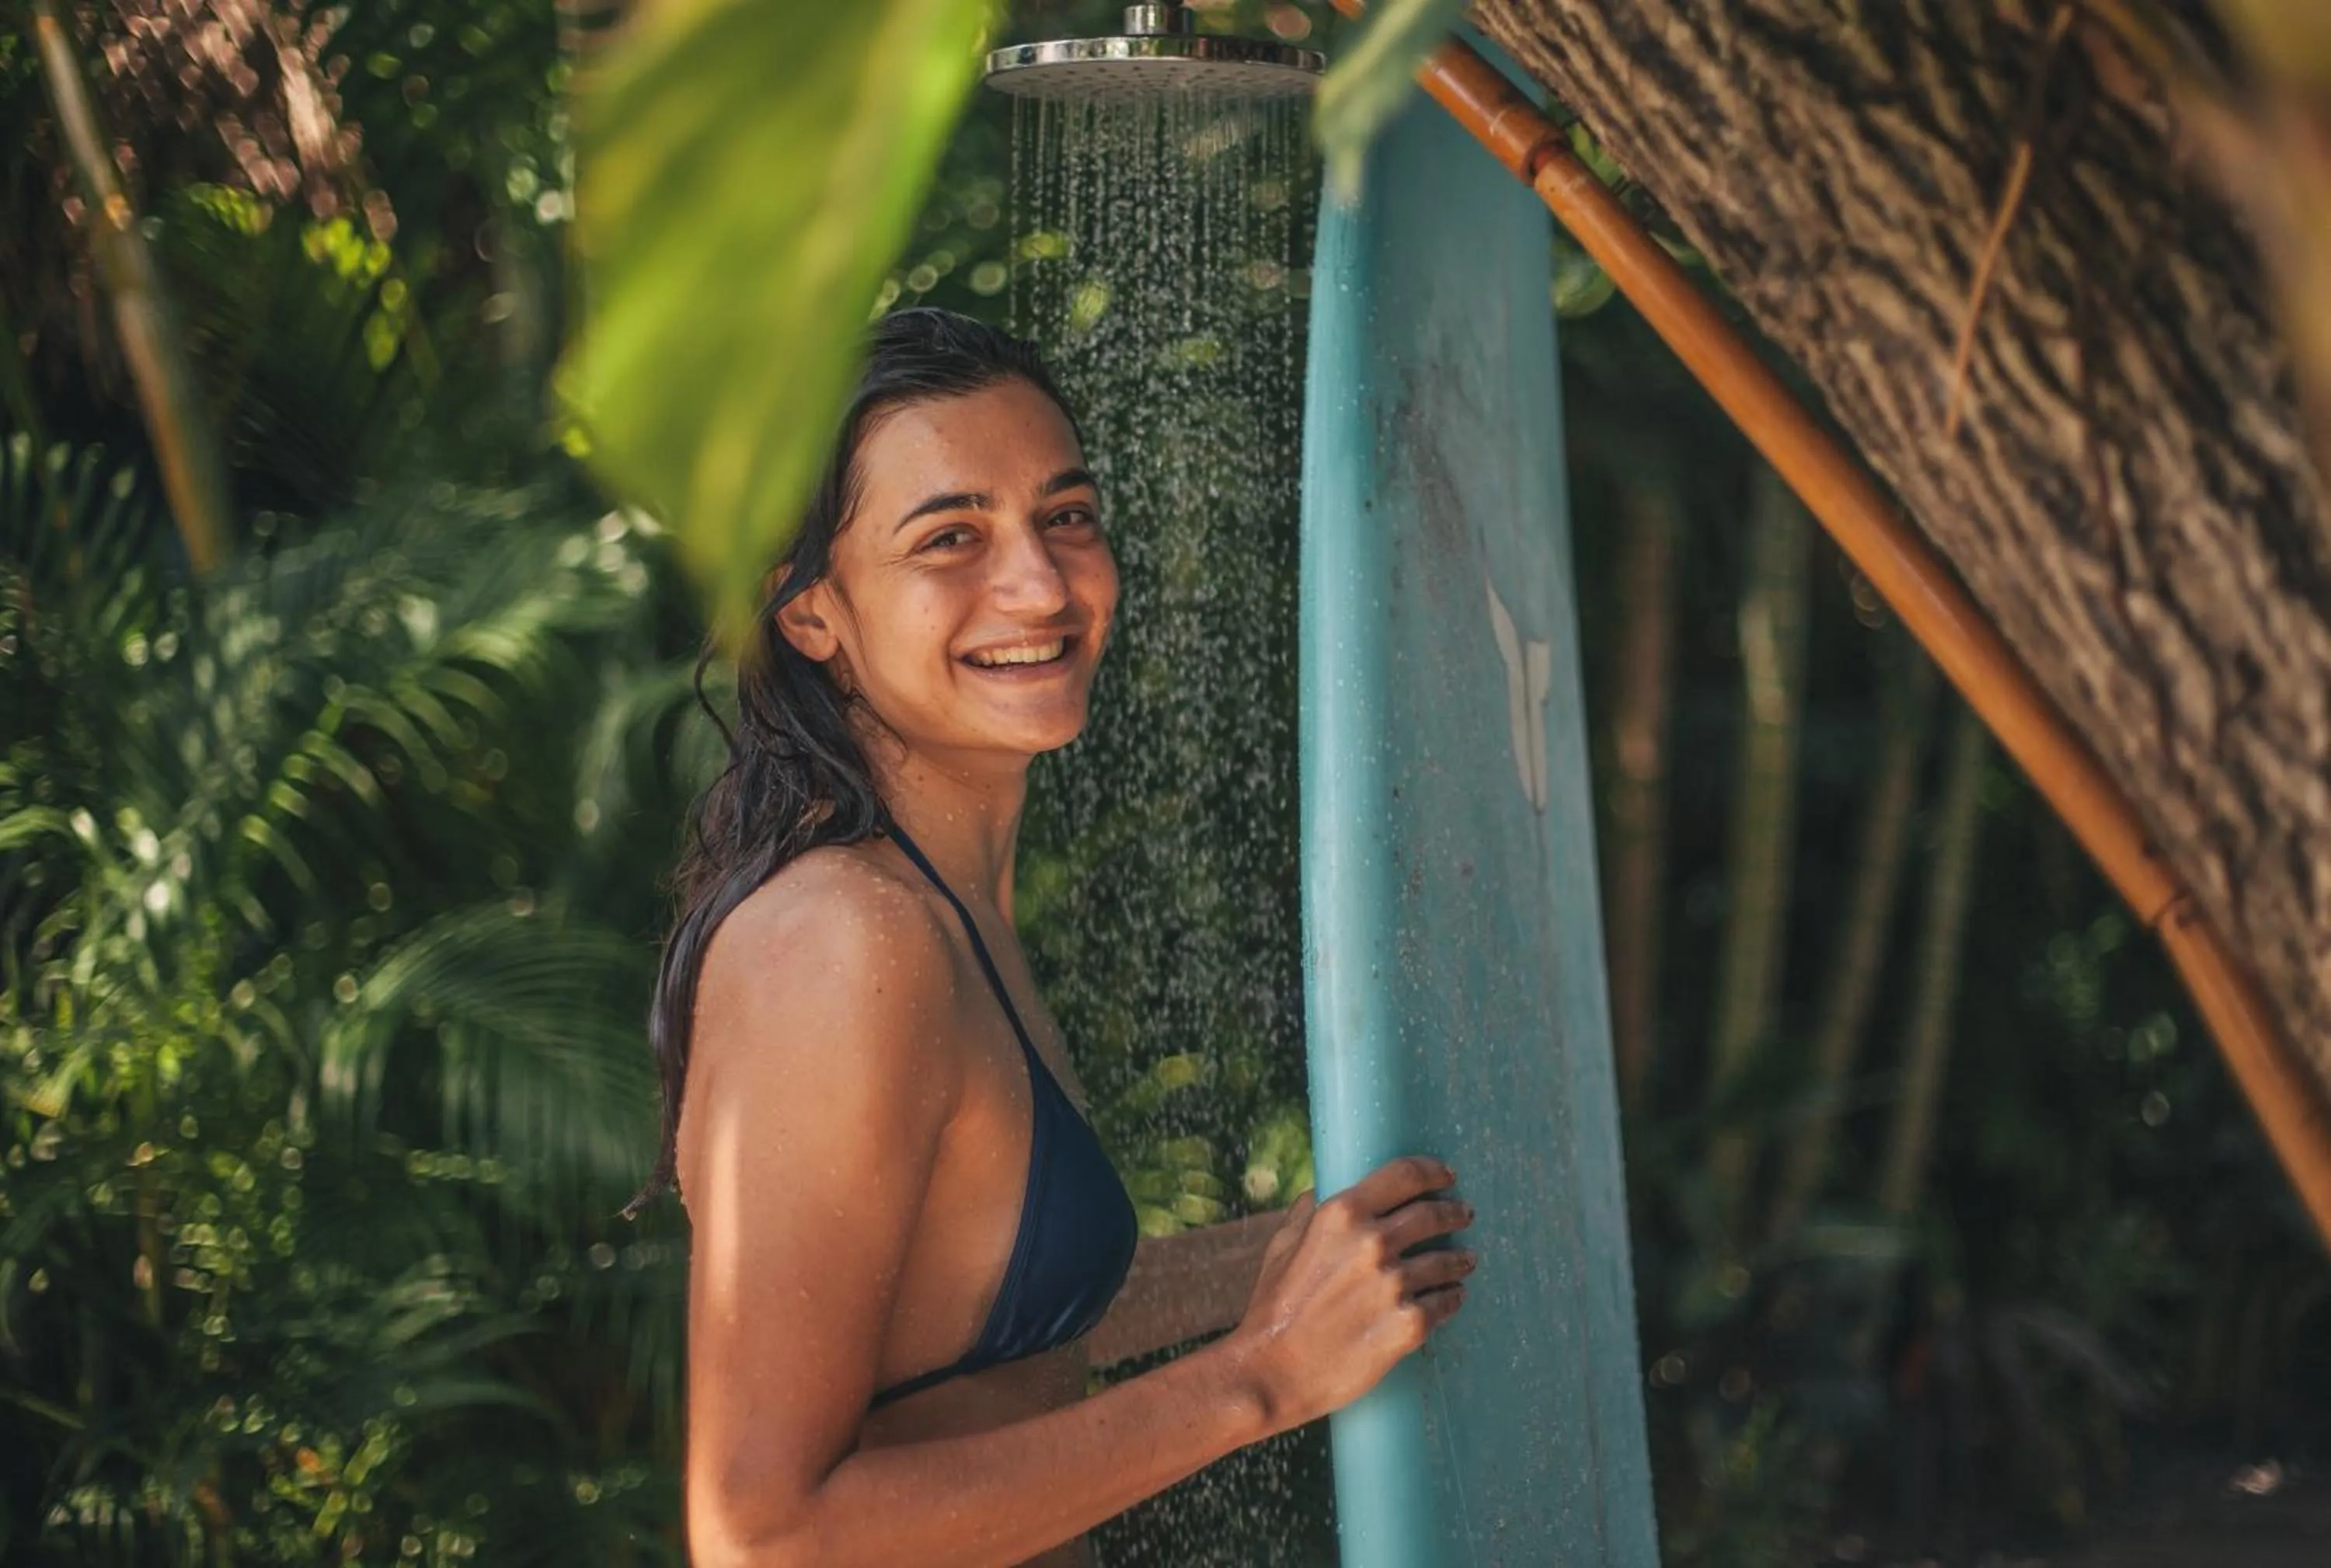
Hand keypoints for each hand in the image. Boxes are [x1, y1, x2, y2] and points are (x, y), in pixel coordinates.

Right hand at [1222, 1154, 1474, 1435]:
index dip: (1433, 1172)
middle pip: (1431, 1214)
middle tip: (1463, 1215)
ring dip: (1459, 1260)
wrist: (1273, 1372)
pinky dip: (1452, 1298)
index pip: (1404, 1175)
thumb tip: (1316, 1191)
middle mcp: (1371, 1244)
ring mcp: (1393, 1286)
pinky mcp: (1408, 1326)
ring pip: (1445, 1262)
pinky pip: (1444, 1303)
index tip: (1447, 1177)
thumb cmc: (1272, 1308)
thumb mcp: (1280, 1248)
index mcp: (1340, 1215)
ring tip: (1465, 1261)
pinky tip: (1454, 1297)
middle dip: (1453, 1213)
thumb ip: (1305, 1214)